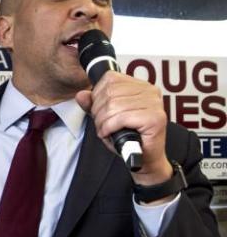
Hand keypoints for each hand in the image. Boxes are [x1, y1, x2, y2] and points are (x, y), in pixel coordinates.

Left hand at [75, 71, 171, 185]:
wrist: (143, 158)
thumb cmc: (127, 137)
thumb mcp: (105, 118)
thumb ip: (93, 104)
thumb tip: (81, 94)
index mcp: (140, 86)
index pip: (110, 79)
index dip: (97, 96)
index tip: (99, 111)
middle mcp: (150, 91)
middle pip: (110, 92)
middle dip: (98, 112)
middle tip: (101, 125)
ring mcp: (155, 104)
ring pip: (113, 106)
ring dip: (103, 122)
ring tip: (106, 131)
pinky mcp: (155, 118)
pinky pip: (121, 118)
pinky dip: (109, 128)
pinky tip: (111, 134)